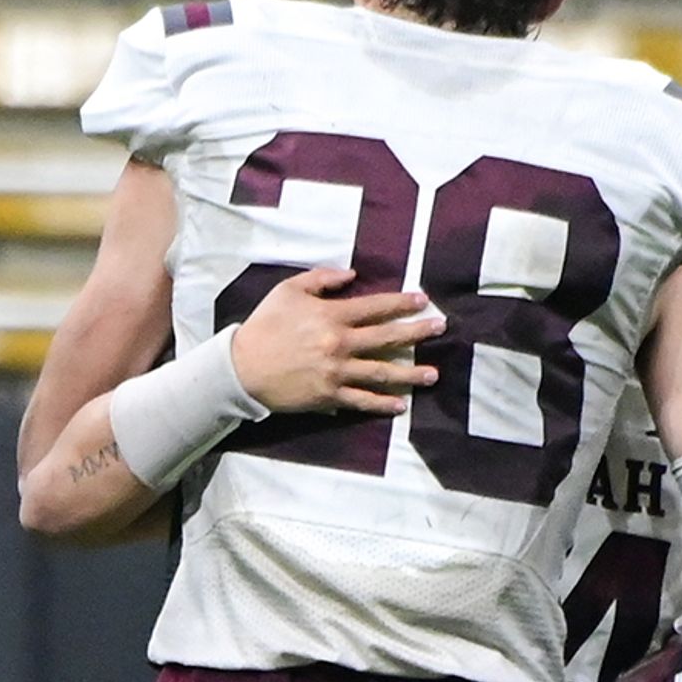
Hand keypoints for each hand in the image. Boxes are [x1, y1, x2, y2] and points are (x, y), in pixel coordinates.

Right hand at [228, 266, 440, 417]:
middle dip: (417, 332)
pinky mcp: (328, 395)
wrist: (241, 368)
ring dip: (410, 373)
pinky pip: (361, 400)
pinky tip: (400, 406)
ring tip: (432, 375)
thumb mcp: (288, 291)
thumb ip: (321, 279)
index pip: (376, 307)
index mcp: (332, 316)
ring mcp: (336, 372)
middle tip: (440, 328)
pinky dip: (382, 404)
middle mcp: (340, 344)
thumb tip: (352, 275)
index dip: (402, 303)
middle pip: (388, 337)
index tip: (423, 301)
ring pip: (382, 372)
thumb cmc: (264, 326)